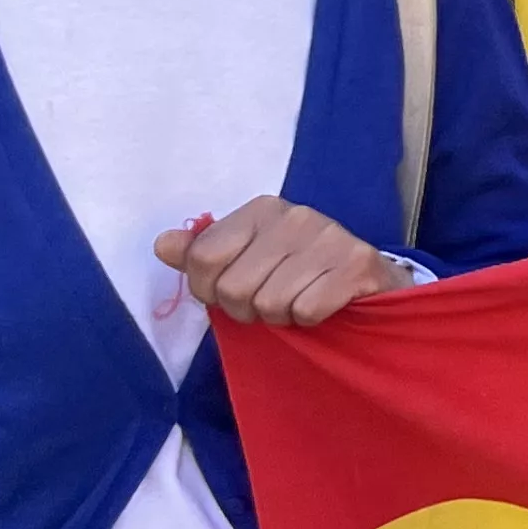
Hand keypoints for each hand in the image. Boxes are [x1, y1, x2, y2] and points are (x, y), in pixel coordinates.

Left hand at [157, 198, 404, 327]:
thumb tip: (163, 244)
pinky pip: (307, 310)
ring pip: (271, 303)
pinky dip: (310, 319)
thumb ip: (200, 252)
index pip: (203, 258)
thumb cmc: (294, 270)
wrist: (364, 279)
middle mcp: (296, 216)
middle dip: (247, 308)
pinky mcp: (358, 264)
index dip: (208, 289)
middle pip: (234, 287)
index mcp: (261, 209)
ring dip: (280, 316)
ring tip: (295, 301)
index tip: (229, 291)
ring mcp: (330, 237)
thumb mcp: (244, 257)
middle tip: (268, 301)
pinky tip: (322, 304)